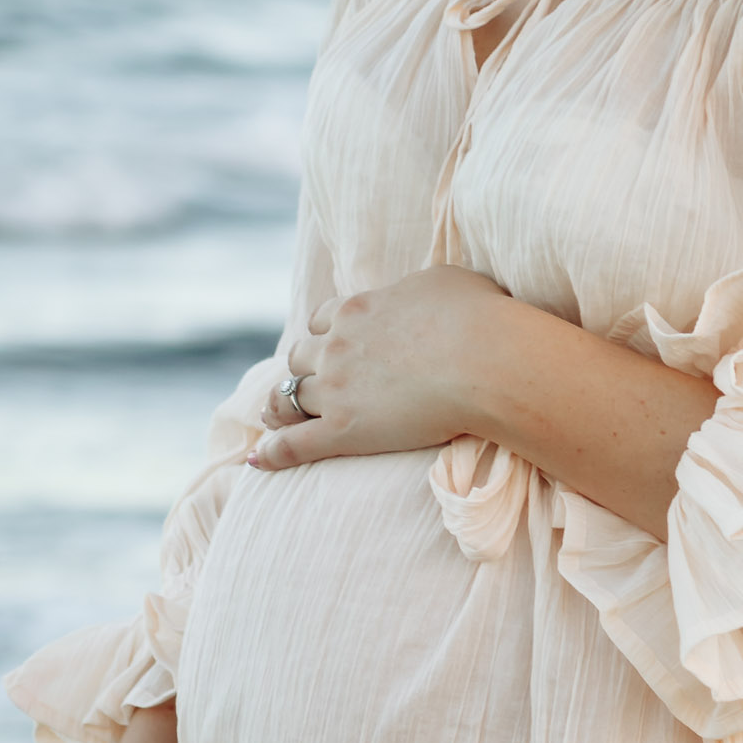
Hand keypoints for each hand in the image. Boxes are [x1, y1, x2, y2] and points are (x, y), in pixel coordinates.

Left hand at [250, 265, 509, 470]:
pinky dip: (273, 453)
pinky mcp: (342, 430)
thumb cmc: (478, 318)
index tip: (328, 343)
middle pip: (301, 357)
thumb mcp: (445, 281)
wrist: (484, 361)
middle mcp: (338, 344)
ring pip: (292, 397)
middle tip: (305, 385)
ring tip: (274, 419)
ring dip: (283, 407)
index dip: (324, 332)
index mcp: (359, 308)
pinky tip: (258, 460)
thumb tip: (418, 296)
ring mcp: (336, 389)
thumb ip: (417, 289)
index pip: (323, 318)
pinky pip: (295, 444)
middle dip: (303, 369)